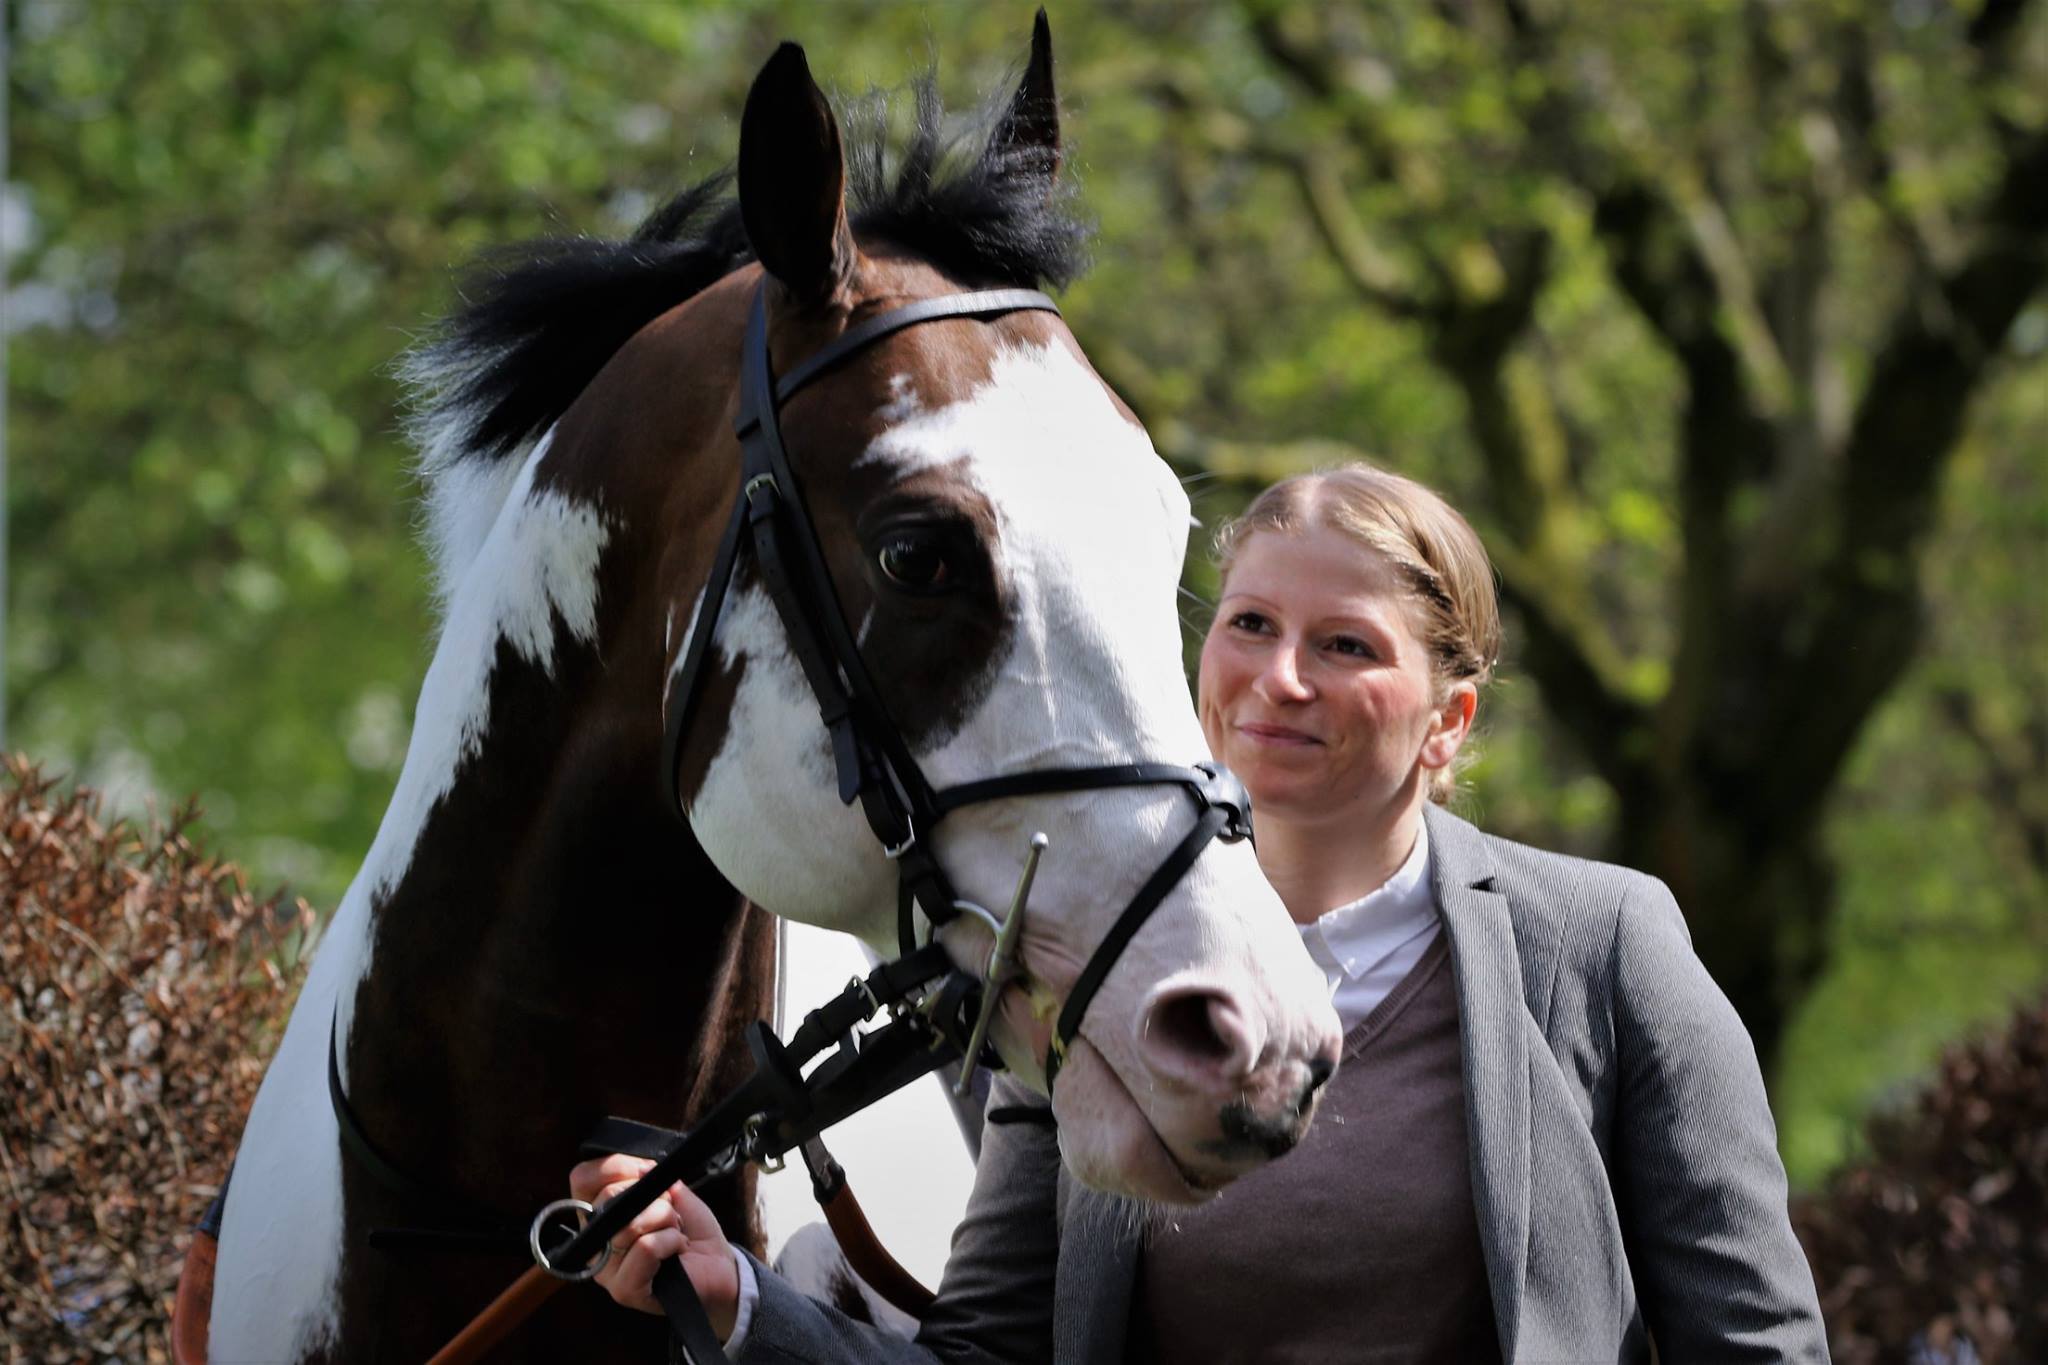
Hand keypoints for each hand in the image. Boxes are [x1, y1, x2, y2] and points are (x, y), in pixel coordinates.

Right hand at [569, 1154, 739, 1338]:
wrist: (717, 1266)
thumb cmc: (691, 1230)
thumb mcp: (672, 1192)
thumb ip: (651, 1178)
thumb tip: (640, 1171)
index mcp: (598, 1216)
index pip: (583, 1179)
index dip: (616, 1166)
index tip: (648, 1170)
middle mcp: (594, 1243)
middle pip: (608, 1199)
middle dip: (653, 1197)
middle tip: (671, 1213)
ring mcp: (606, 1270)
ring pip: (631, 1224)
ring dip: (666, 1221)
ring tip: (675, 1233)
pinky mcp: (625, 1289)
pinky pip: (646, 1247)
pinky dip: (671, 1241)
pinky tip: (677, 1250)